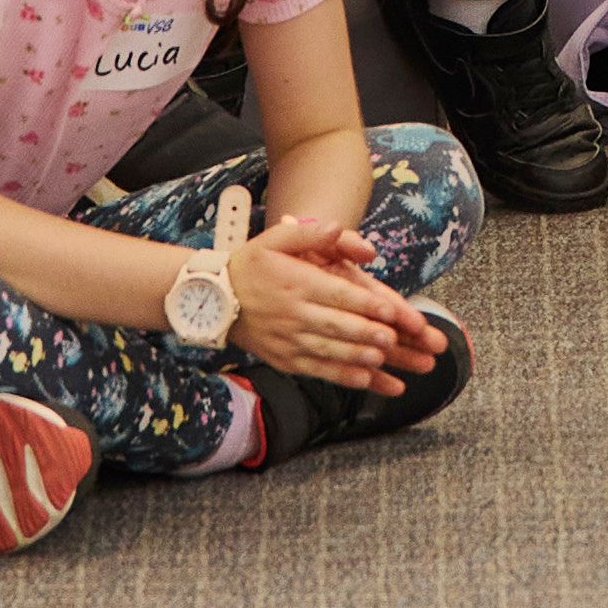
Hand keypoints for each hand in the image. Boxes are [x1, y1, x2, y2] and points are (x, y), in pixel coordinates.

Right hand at [229, 214, 438, 393]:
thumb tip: (338, 228)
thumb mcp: (276, 238)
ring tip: (384, 359)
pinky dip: (342, 376)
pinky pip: (317, 370)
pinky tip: (365, 379)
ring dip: (359, 357)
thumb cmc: (251, 265)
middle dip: (368, 333)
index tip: (391, 311)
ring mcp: (288, 340)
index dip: (366, 304)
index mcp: (296, 282)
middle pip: (337, 325)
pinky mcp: (285, 360)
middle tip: (394, 339)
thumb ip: (310, 233)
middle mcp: (293, 313)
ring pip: (330, 351)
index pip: (337, 294)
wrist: (214, 300)